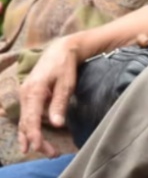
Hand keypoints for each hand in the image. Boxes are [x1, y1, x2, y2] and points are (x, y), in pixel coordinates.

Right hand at [17, 37, 83, 156]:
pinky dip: (30, 129)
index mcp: (34, 91)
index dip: (34, 135)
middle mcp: (25, 95)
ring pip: (25, 121)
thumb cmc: (65, 65)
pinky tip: (33, 140)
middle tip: (50, 154)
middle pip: (27, 123)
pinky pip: (26, 116)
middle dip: (36, 141)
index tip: (39, 147)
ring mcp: (25, 96)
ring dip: (33, 137)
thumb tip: (56, 124)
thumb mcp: (66, 83)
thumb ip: (59, 103)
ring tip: (46, 151)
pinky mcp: (29, 96)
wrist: (60, 49)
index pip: (30, 119)